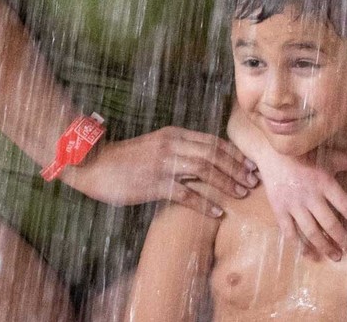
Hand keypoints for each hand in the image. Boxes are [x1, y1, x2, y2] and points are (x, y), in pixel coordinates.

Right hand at [62, 126, 258, 217]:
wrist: (94, 164)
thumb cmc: (125, 158)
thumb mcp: (156, 144)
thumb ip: (179, 148)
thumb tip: (205, 159)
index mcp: (174, 134)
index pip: (213, 141)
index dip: (234, 153)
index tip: (250, 164)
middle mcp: (172, 146)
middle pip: (214, 154)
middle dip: (237, 167)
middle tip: (253, 180)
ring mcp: (163, 165)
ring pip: (204, 170)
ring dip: (226, 182)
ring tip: (242, 193)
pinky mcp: (154, 184)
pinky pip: (186, 194)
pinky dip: (205, 204)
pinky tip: (218, 212)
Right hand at [258, 147, 346, 260]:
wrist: (274, 152)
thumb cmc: (309, 154)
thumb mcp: (335, 157)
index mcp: (325, 182)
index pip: (346, 206)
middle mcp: (310, 195)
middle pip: (330, 223)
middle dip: (344, 239)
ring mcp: (294, 205)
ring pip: (311, 231)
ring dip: (325, 246)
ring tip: (337, 256)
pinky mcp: (279, 210)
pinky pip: (290, 233)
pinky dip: (301, 246)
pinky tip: (311, 255)